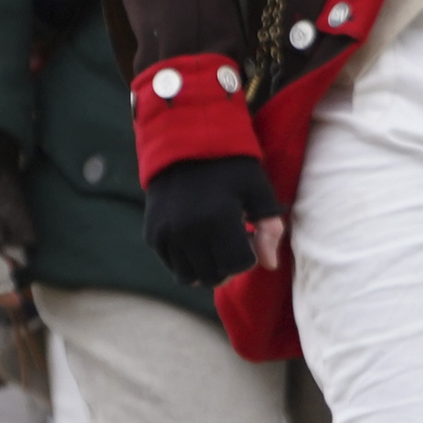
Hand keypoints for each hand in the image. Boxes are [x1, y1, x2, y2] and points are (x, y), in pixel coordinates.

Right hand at [144, 154, 284, 289]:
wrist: (182, 144)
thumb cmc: (229, 167)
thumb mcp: (258, 190)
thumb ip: (270, 228)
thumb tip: (269, 266)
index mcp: (218, 219)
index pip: (238, 266)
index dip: (249, 256)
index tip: (248, 236)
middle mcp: (188, 231)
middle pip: (214, 276)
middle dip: (229, 266)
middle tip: (232, 240)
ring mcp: (166, 235)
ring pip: (191, 278)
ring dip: (207, 267)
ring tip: (214, 241)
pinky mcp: (152, 235)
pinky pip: (173, 266)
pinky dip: (188, 261)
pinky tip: (197, 237)